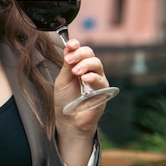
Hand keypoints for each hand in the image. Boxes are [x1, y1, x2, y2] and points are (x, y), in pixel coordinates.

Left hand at [53, 39, 107, 165]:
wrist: (69, 120)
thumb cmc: (65, 100)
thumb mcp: (62, 80)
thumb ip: (67, 65)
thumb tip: (68, 48)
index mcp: (78, 65)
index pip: (80, 50)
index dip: (76, 45)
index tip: (70, 45)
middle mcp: (89, 70)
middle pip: (90, 54)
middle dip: (80, 54)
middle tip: (69, 60)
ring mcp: (98, 79)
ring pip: (97, 63)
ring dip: (85, 64)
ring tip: (76, 72)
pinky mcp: (103, 90)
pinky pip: (101, 79)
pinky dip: (93, 77)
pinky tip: (84, 79)